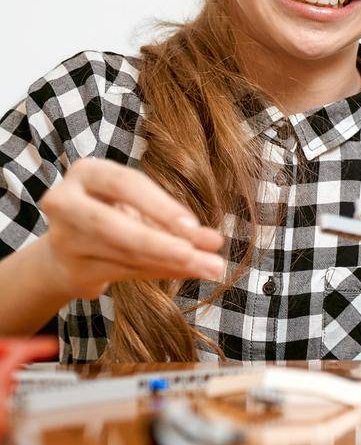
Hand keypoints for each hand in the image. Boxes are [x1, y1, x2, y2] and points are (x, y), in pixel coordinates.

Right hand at [35, 157, 225, 299]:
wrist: (67, 253)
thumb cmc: (113, 216)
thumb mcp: (139, 207)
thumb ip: (173, 221)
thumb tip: (213, 242)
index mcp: (87, 173)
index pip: (125, 184)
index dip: (159, 205)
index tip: (193, 225)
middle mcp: (65, 202)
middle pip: (113, 224)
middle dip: (159, 242)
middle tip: (200, 255)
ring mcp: (64, 239)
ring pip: (123, 252)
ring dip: (171, 262)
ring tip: (209, 266)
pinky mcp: (71, 269)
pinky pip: (123, 272)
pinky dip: (161, 271)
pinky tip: (189, 271)